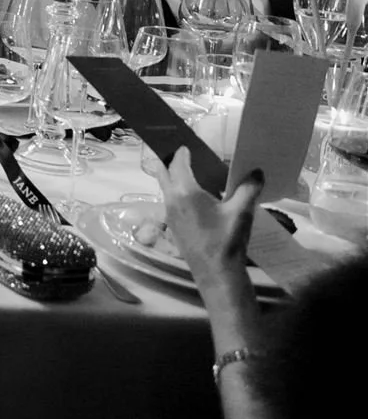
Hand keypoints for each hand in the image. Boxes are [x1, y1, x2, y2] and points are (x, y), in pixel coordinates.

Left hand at [164, 148, 261, 296]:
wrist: (216, 274)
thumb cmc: (227, 240)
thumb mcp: (241, 212)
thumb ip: (249, 188)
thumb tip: (256, 171)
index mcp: (185, 192)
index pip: (178, 163)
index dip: (181, 152)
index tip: (187, 145)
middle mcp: (171, 200)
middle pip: (162, 172)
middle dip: (168, 160)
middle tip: (182, 154)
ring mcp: (169, 214)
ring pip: (165, 187)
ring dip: (172, 177)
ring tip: (191, 173)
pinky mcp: (172, 225)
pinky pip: (170, 201)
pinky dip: (176, 192)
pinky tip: (195, 197)